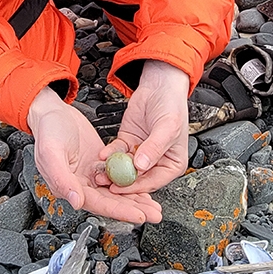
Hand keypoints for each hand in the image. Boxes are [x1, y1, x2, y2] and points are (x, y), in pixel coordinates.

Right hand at [27, 87, 161, 223]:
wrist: (52, 112)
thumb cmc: (47, 130)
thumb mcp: (51, 153)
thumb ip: (62, 180)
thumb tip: (76, 201)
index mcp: (69, 187)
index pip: (98, 203)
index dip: (119, 210)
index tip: (137, 216)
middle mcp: (82, 184)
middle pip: (111, 201)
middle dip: (133, 208)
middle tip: (154, 214)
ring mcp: (92, 174)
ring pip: (117, 190)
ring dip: (135, 198)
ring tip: (154, 205)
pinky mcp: (99, 163)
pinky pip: (117, 175)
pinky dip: (131, 180)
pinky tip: (144, 184)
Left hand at [101, 61, 189, 194]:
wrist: (159, 85)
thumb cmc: (172, 105)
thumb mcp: (167, 128)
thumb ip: (154, 148)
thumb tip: (141, 166)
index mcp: (172, 164)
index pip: (153, 181)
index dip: (137, 186)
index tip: (122, 188)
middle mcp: (155, 161)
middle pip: (137, 177)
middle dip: (121, 182)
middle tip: (106, 184)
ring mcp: (140, 153)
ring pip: (124, 167)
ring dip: (112, 171)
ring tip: (100, 173)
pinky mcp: (128, 143)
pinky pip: (117, 152)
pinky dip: (109, 154)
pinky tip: (103, 155)